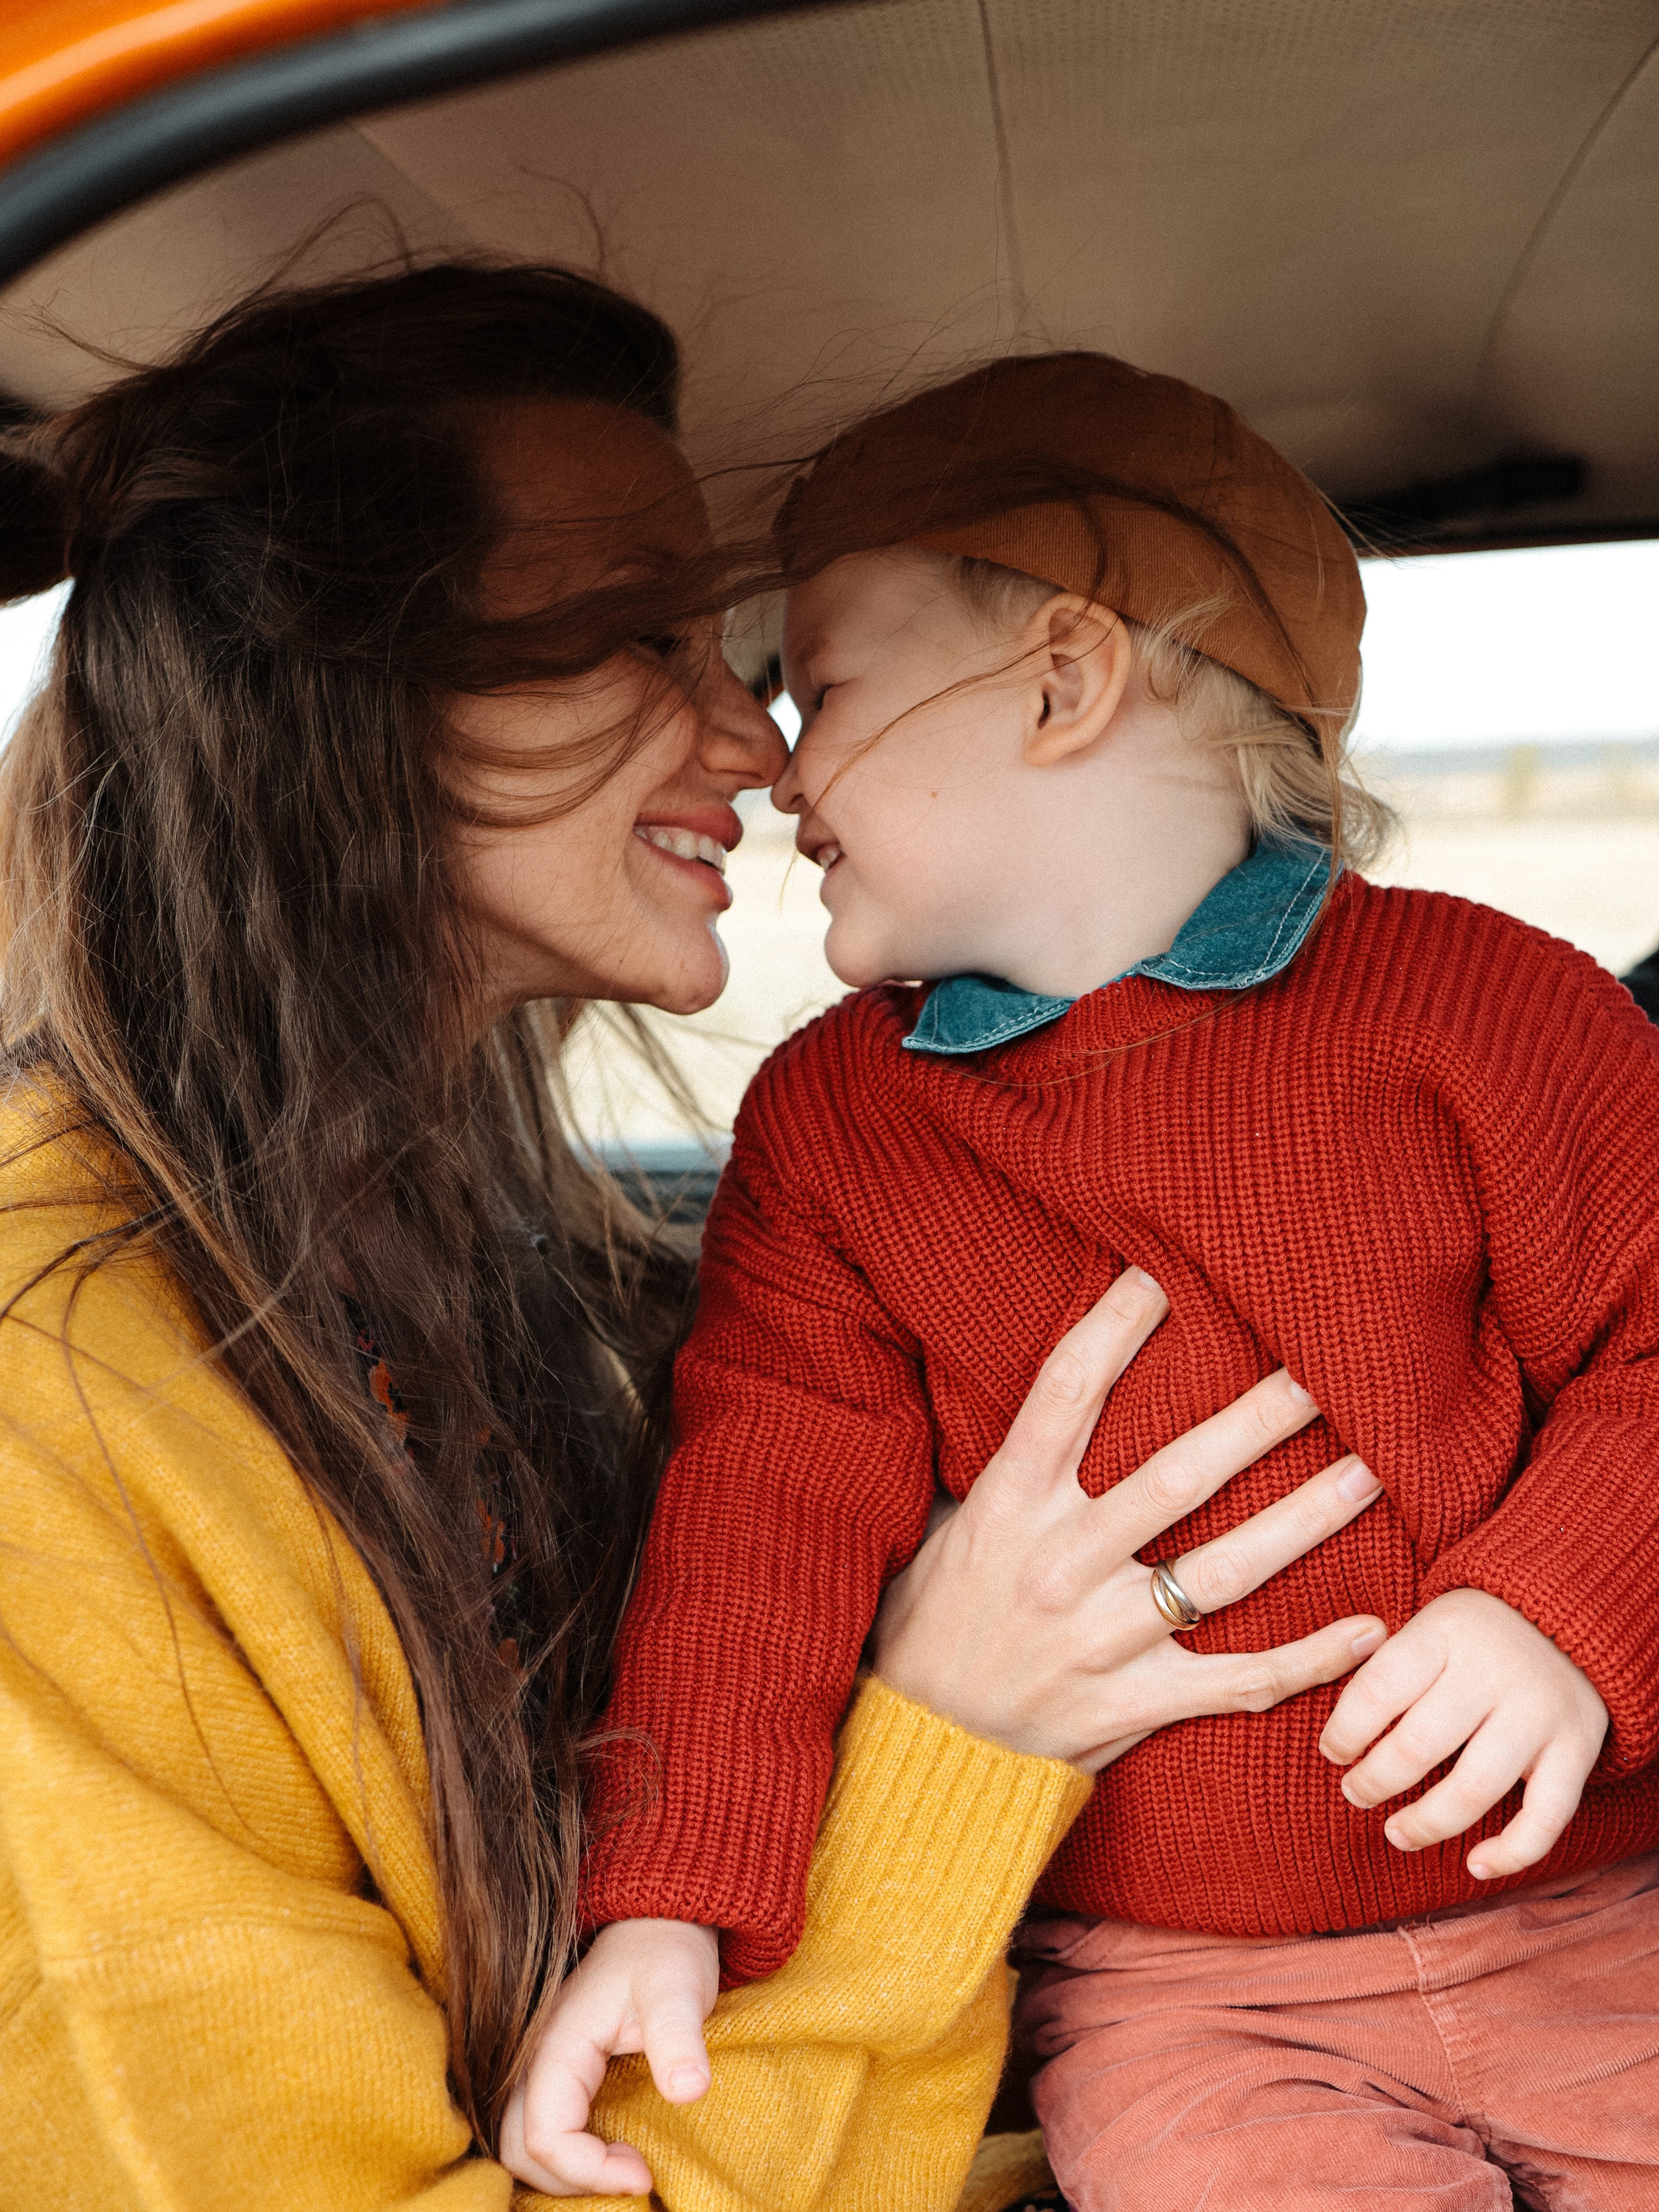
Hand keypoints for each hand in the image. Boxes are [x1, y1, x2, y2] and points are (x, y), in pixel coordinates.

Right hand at [499, 1916, 718, 2196]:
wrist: (658, 1923)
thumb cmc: (667, 1953)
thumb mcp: (677, 1990)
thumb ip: (678, 2039)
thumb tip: (688, 2092)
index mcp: (555, 2046)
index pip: (545, 2138)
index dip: (590, 2171)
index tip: (644, 2174)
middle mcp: (535, 2059)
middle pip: (517, 2149)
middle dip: (569, 2180)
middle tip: (632, 2175)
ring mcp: (540, 2064)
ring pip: (520, 2141)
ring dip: (565, 2171)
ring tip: (623, 2167)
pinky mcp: (556, 2069)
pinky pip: (542, 2125)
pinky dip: (567, 2154)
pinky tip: (611, 2149)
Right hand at [872, 1267, 1389, 1770]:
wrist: (918, 1751)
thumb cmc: (934, 1623)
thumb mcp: (951, 1529)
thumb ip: (1011, 1470)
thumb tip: (1063, 1394)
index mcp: (1007, 1506)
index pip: (1066, 1393)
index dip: (1114, 1326)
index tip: (1163, 1275)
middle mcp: (1058, 1565)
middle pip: (1176, 1476)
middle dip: (1257, 1419)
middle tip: (1323, 1367)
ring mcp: (1102, 1639)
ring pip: (1225, 1571)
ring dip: (1306, 1519)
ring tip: (1374, 1472)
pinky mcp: (1135, 1706)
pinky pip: (1240, 1682)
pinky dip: (1311, 1659)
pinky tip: (1371, 1627)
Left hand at [1318, 1586, 1607, 1879]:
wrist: (1571, 1619)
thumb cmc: (1475, 1635)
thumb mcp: (1429, 1625)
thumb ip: (1389, 1668)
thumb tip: (1336, 1738)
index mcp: (1444, 1631)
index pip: (1378, 1690)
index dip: (1345, 1732)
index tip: (1333, 1753)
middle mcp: (1493, 1670)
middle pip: (1418, 1744)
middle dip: (1375, 1780)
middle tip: (1355, 1793)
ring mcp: (1539, 1711)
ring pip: (1473, 1788)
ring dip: (1426, 1823)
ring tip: (1396, 1833)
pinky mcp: (1579, 1747)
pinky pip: (1546, 1816)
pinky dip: (1511, 1852)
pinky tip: (1475, 1865)